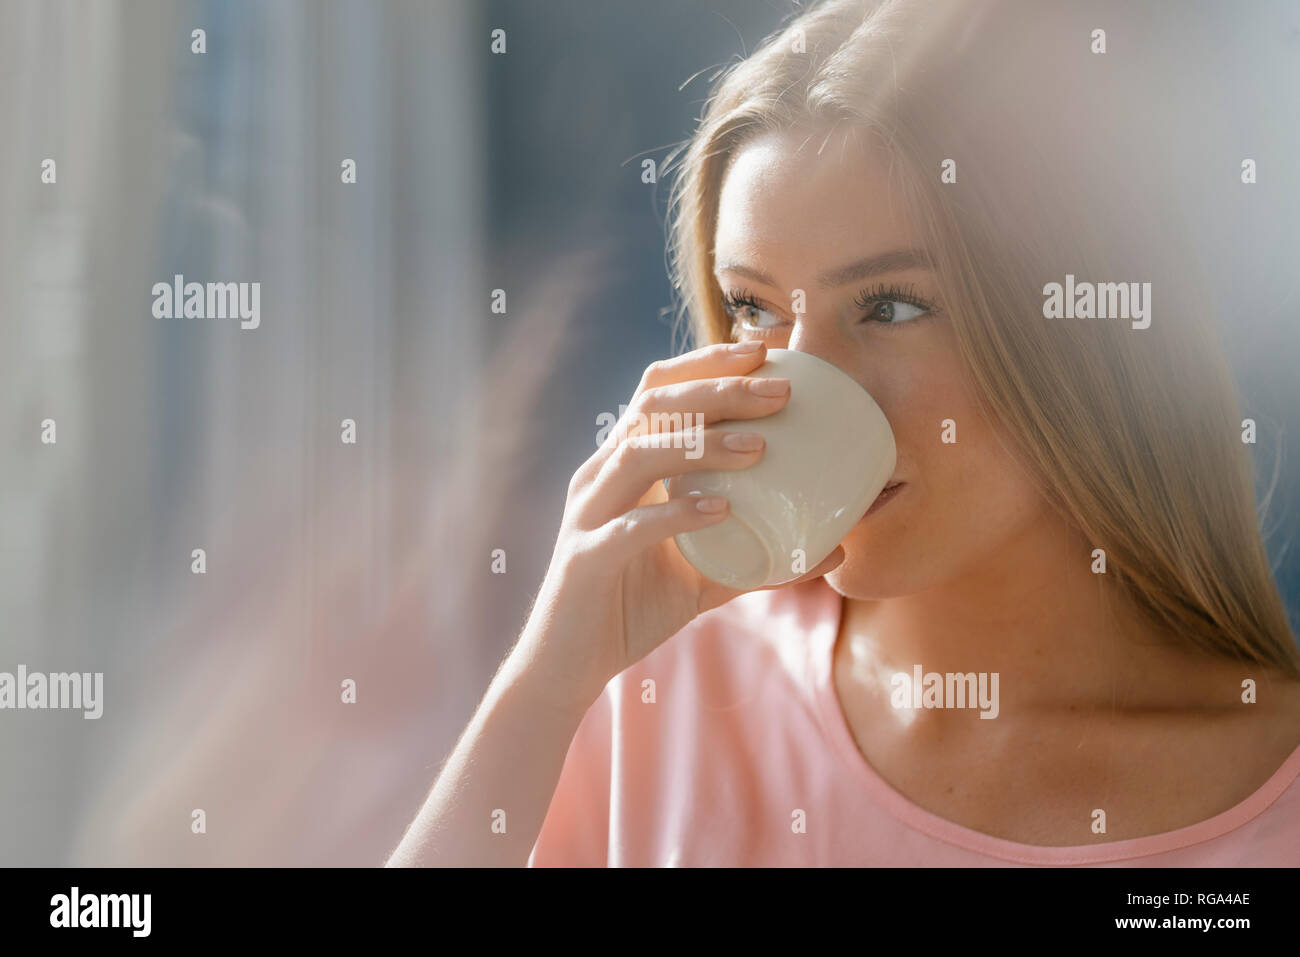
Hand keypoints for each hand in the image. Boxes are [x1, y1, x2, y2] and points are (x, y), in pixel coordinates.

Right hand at [515, 340, 845, 709]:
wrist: (569, 665)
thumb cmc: (633, 608)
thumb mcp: (704, 575)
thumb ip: (759, 557)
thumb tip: (833, 548)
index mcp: (622, 465)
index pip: (659, 390)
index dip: (707, 364)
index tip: (764, 351)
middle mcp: (601, 475)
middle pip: (653, 406)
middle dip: (718, 390)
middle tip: (779, 392)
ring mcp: (589, 514)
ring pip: (640, 454)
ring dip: (702, 444)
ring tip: (759, 447)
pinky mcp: (585, 558)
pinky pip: (631, 525)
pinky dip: (678, 512)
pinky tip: (722, 510)